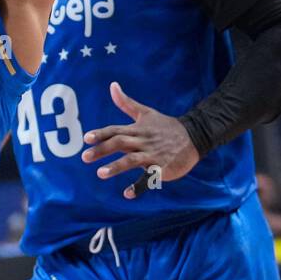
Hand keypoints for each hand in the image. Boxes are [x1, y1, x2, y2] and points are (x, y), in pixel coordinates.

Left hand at [81, 82, 200, 199]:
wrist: (195, 136)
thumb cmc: (166, 126)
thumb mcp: (146, 113)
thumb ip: (126, 102)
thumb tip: (112, 85)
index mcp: (137, 129)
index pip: (115, 130)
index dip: (101, 133)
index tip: (86, 138)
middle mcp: (143, 141)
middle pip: (120, 143)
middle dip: (103, 150)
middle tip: (85, 157)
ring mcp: (153, 155)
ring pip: (133, 160)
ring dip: (117, 167)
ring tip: (101, 174)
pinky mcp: (163, 168)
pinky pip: (149, 177)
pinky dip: (139, 186)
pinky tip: (127, 194)